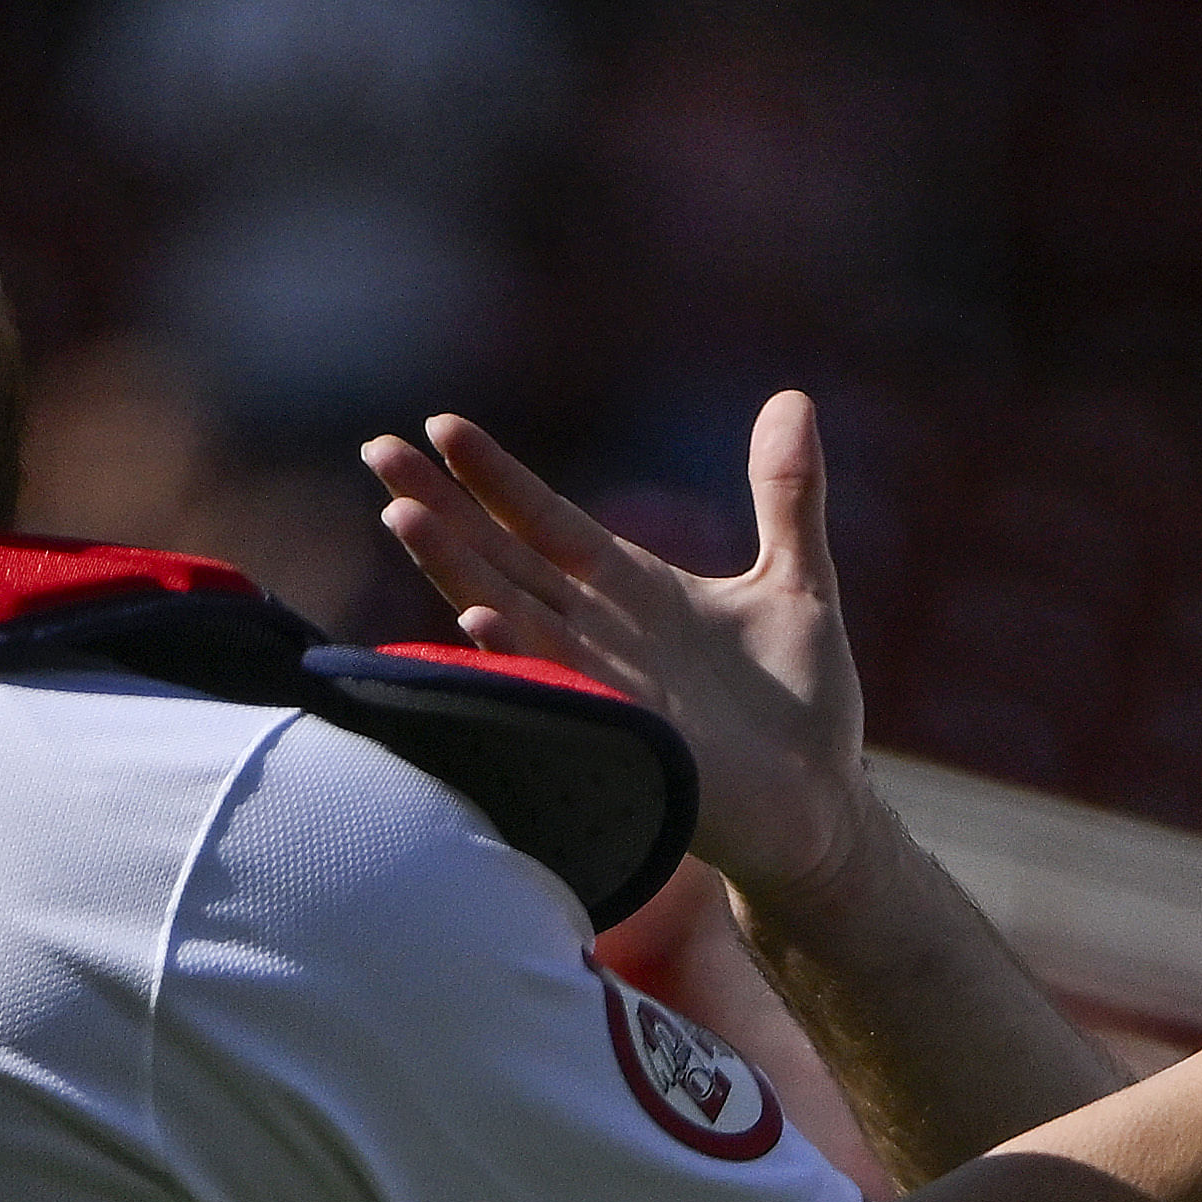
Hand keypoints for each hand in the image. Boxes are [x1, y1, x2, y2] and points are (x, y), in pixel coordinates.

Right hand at [364, 395, 878, 913]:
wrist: (823, 804)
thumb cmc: (803, 705)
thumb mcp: (799, 580)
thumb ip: (786, 493)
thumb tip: (792, 397)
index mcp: (632, 587)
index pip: (546, 519)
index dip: (497, 476)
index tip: (443, 425)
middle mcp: (600, 631)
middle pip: (503, 555)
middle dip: (440, 505)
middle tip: (378, 449)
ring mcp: (604, 682)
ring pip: (511, 613)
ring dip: (457, 567)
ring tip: (402, 516)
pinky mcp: (624, 731)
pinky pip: (557, 684)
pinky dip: (516, 653)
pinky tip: (475, 620)